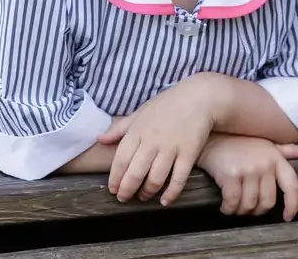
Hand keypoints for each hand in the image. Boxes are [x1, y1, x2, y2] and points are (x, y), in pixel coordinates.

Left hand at [97, 74, 215, 205]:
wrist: (198, 97)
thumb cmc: (166, 105)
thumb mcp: (140, 112)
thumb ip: (119, 128)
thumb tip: (99, 139)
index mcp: (138, 130)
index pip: (121, 159)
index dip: (115, 178)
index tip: (112, 189)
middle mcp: (152, 140)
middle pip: (135, 173)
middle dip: (127, 190)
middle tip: (124, 198)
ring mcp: (171, 147)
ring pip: (155, 179)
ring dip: (147, 192)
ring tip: (143, 196)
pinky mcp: (189, 153)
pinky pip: (178, 179)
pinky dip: (171, 193)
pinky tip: (165, 200)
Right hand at [197, 133, 297, 218]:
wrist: (211, 133)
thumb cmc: (240, 141)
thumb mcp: (266, 143)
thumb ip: (288, 149)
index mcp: (276, 157)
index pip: (292, 186)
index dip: (293, 205)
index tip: (287, 217)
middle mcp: (264, 164)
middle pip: (268, 202)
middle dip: (257, 210)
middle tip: (248, 207)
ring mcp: (248, 169)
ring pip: (249, 205)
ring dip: (241, 211)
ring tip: (234, 205)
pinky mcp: (231, 174)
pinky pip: (233, 203)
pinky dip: (228, 208)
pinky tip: (225, 205)